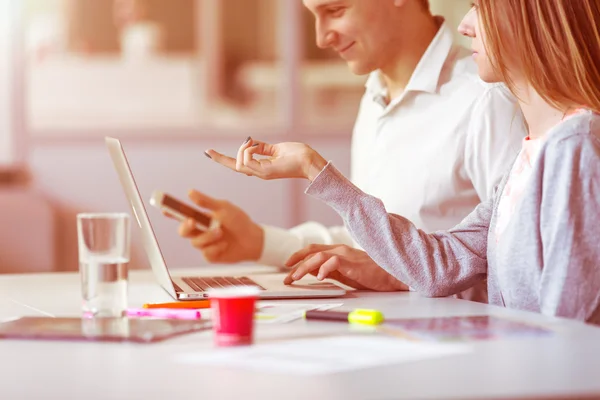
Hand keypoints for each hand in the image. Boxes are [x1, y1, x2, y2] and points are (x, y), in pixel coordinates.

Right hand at [173, 190, 264, 262]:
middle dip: (185, 226)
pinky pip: (205, 253)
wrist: (253, 240)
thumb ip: (206, 202)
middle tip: (192, 221)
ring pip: (195, 242)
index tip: (163, 209)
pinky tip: (225, 244)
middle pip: (183, 231)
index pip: (182, 215)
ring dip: (208, 236)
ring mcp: (205, 244)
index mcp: (201, 217)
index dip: (171, 213)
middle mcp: (201, 231)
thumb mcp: (224, 208)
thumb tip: (190, 192)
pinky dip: (216, 248)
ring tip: (221, 233)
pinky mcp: (210, 255)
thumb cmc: (239, 222)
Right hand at [205, 137, 327, 180]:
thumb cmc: (298, 154)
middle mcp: (259, 173)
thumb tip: (251, 142)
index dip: (223, 160)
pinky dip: (247, 150)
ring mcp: (261, 174)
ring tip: (252, 141)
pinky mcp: (265, 172)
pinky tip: (254, 144)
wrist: (310, 161)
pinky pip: (246, 162)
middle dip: (220, 159)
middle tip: (208, 151)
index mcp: (261, 168)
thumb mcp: (277, 148)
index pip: (239, 165)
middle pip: (234, 167)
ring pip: (239, 164)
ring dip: (242, 149)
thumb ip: (263, 147)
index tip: (209, 153)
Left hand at [283, 244, 408, 291]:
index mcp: (338, 252)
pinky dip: (323, 269)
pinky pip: (333, 262)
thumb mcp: (346, 273)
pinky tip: (319, 277)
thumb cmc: (372, 274)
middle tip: (286, 275)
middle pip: (312, 252)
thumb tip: (314, 273)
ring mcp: (346, 255)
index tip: (288, 265)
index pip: (313, 250)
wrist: (392, 274)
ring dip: (304, 267)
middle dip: (296, 263)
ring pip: (318, 257)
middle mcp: (340, 250)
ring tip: (295, 277)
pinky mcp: (352, 262)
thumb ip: (331, 271)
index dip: (298, 256)